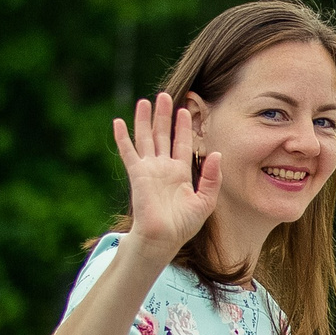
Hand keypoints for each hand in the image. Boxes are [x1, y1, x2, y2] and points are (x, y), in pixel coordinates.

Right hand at [112, 92, 218, 266]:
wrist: (163, 238)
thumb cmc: (183, 225)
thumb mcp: (205, 200)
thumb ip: (212, 177)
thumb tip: (217, 152)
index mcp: (180, 173)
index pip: (182, 143)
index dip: (183, 127)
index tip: (186, 110)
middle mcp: (163, 168)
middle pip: (163, 135)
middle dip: (164, 116)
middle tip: (164, 96)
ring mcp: (149, 169)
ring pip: (146, 138)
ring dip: (145, 120)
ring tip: (145, 101)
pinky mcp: (137, 174)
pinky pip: (128, 152)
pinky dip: (123, 137)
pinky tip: (118, 122)